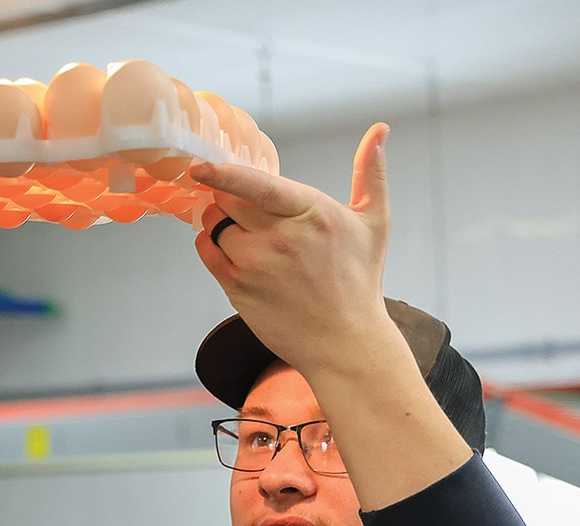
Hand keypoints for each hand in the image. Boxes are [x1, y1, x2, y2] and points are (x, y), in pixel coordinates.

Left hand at [191, 123, 392, 376]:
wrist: (346, 343)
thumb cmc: (360, 281)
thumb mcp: (375, 222)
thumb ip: (370, 172)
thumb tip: (380, 129)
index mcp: (312, 213)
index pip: (256, 185)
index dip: (223, 174)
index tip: (199, 167)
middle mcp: (280, 238)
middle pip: (228, 199)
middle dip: (229, 195)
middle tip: (246, 207)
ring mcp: (255, 265)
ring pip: (214, 224)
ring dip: (221, 221)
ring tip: (248, 234)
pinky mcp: (238, 288)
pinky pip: (206, 251)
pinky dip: (211, 243)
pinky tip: (233, 249)